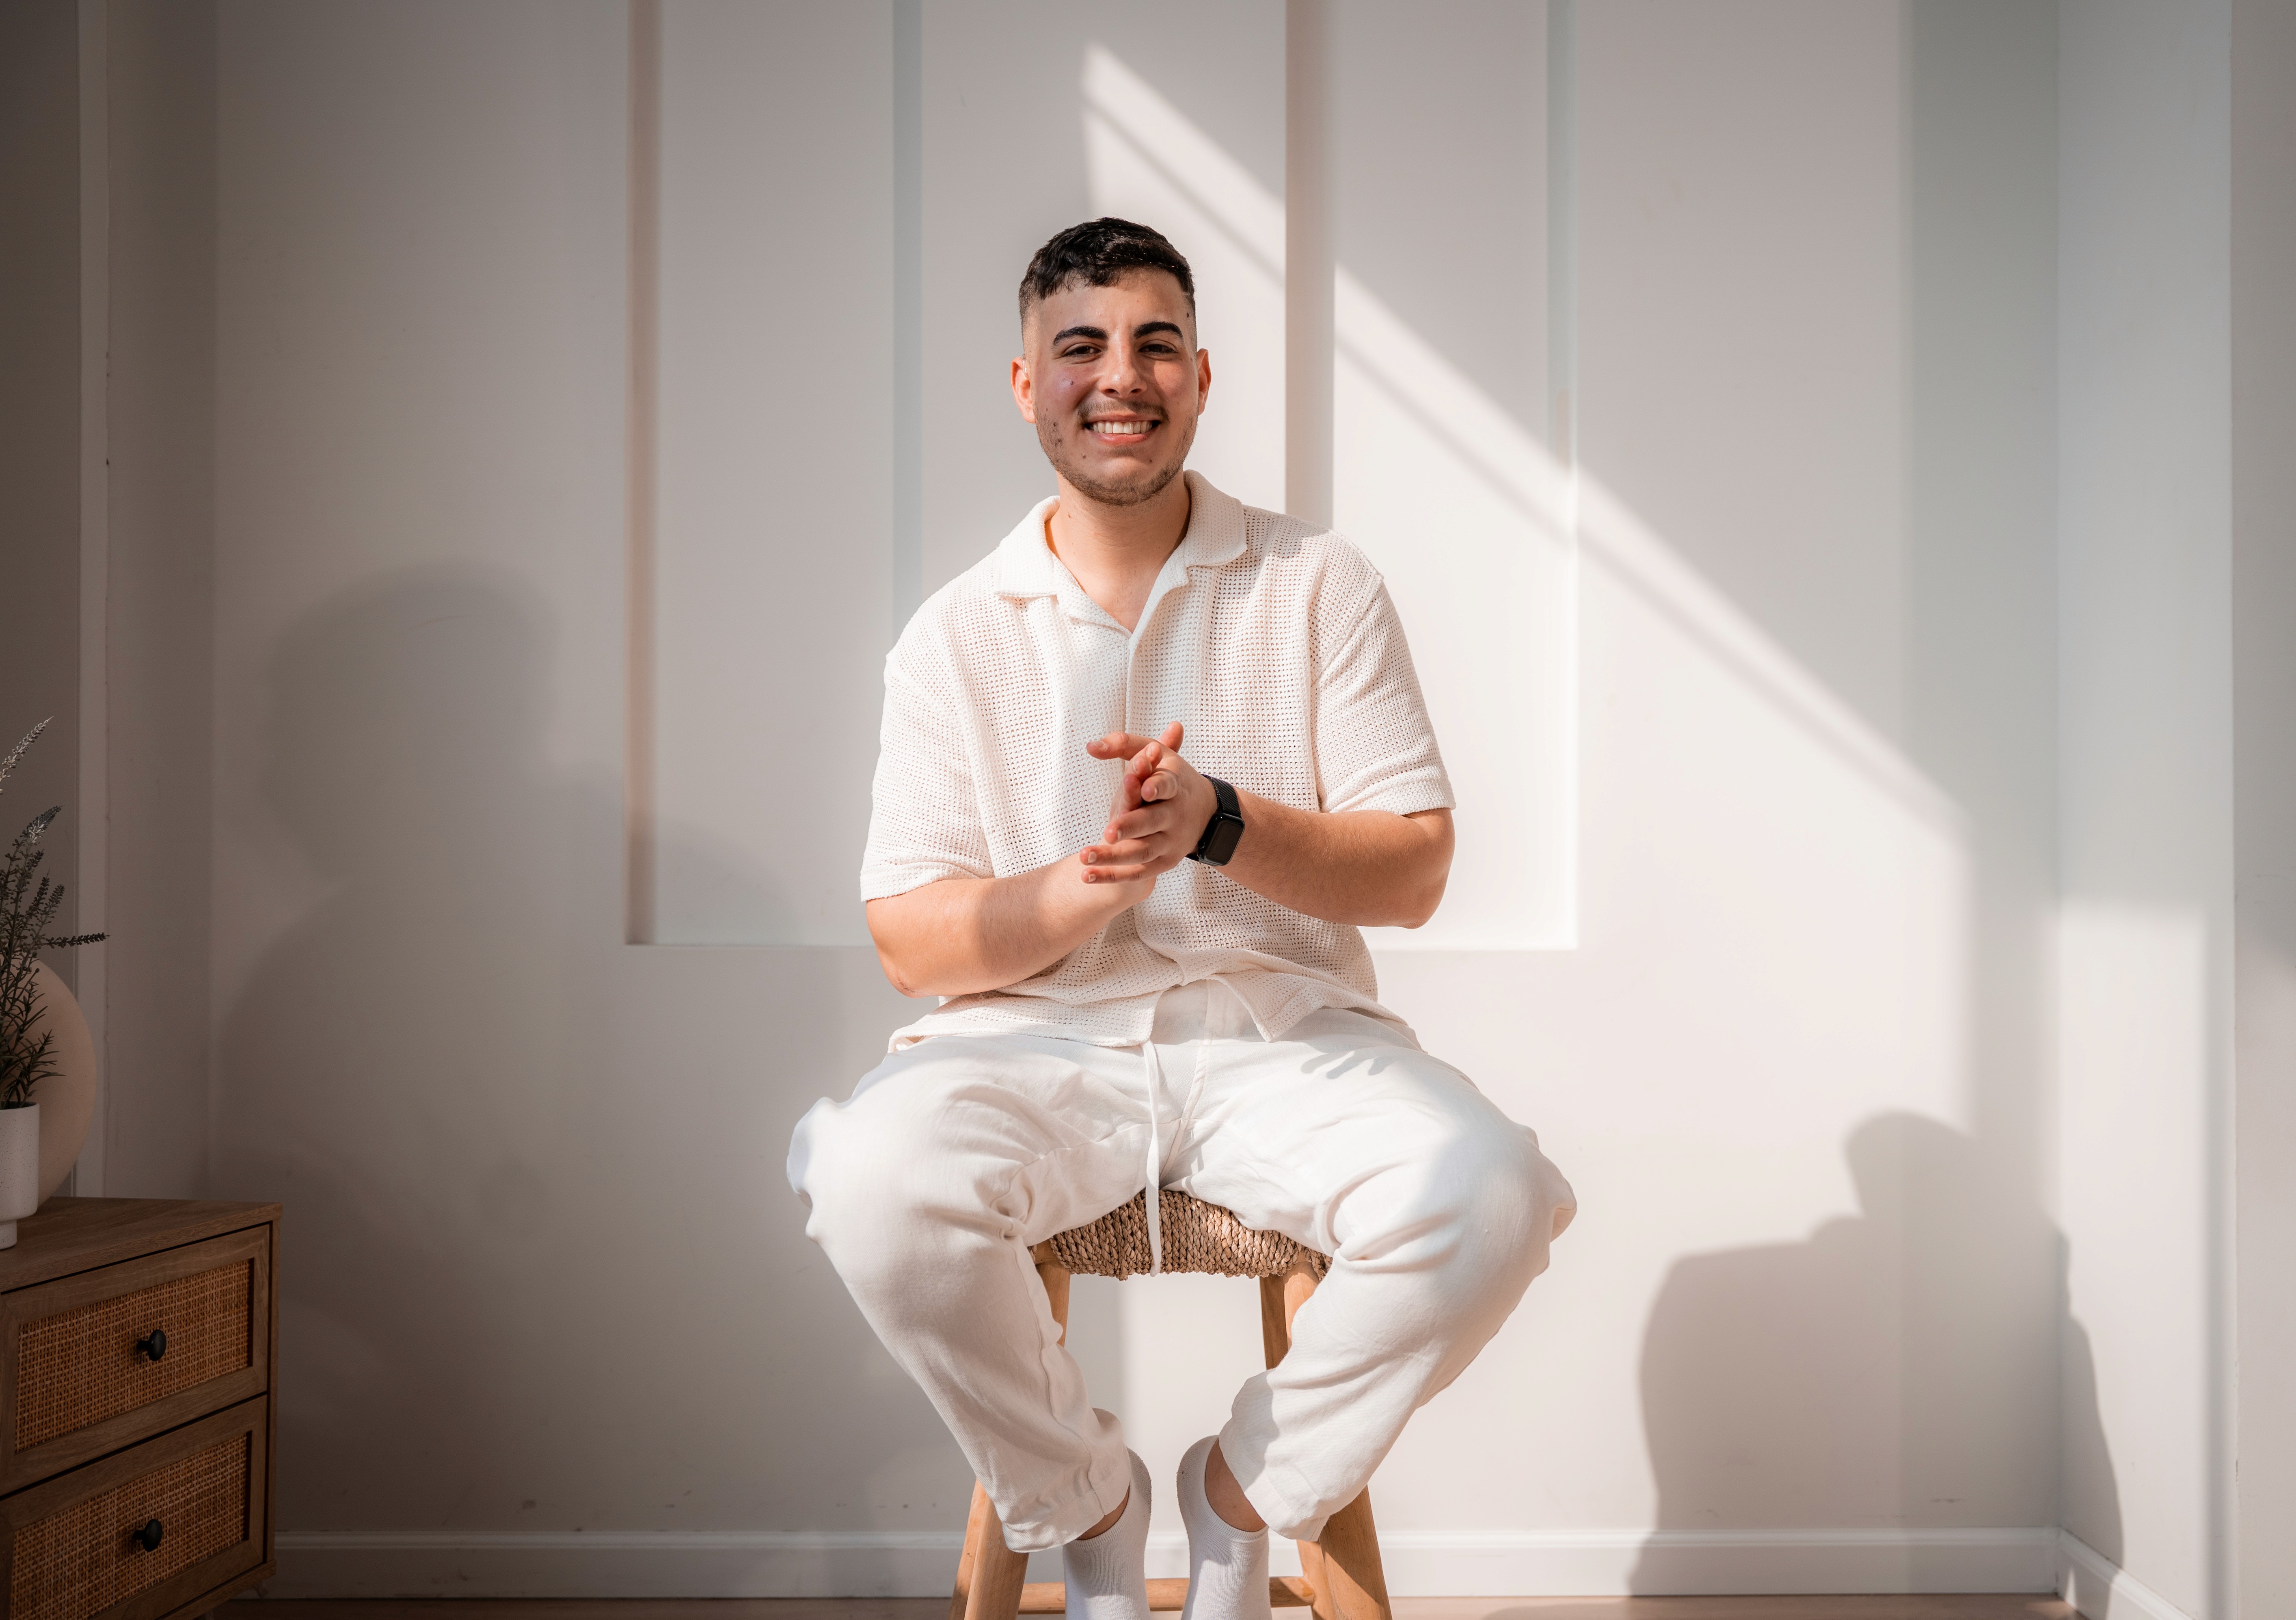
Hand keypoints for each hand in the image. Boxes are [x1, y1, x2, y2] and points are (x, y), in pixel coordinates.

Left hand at [1076, 722, 1217, 885]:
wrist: (1206, 813)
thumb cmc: (1169, 779)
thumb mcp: (1155, 754)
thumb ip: (1123, 745)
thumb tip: (1091, 746)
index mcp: (1175, 785)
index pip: (1167, 784)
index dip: (1157, 786)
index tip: (1145, 789)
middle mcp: (1175, 815)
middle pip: (1153, 821)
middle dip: (1131, 826)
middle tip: (1109, 832)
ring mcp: (1170, 841)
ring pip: (1142, 851)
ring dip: (1113, 856)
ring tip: (1085, 855)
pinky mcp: (1164, 862)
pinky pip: (1137, 872)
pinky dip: (1112, 875)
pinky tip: (1087, 875)